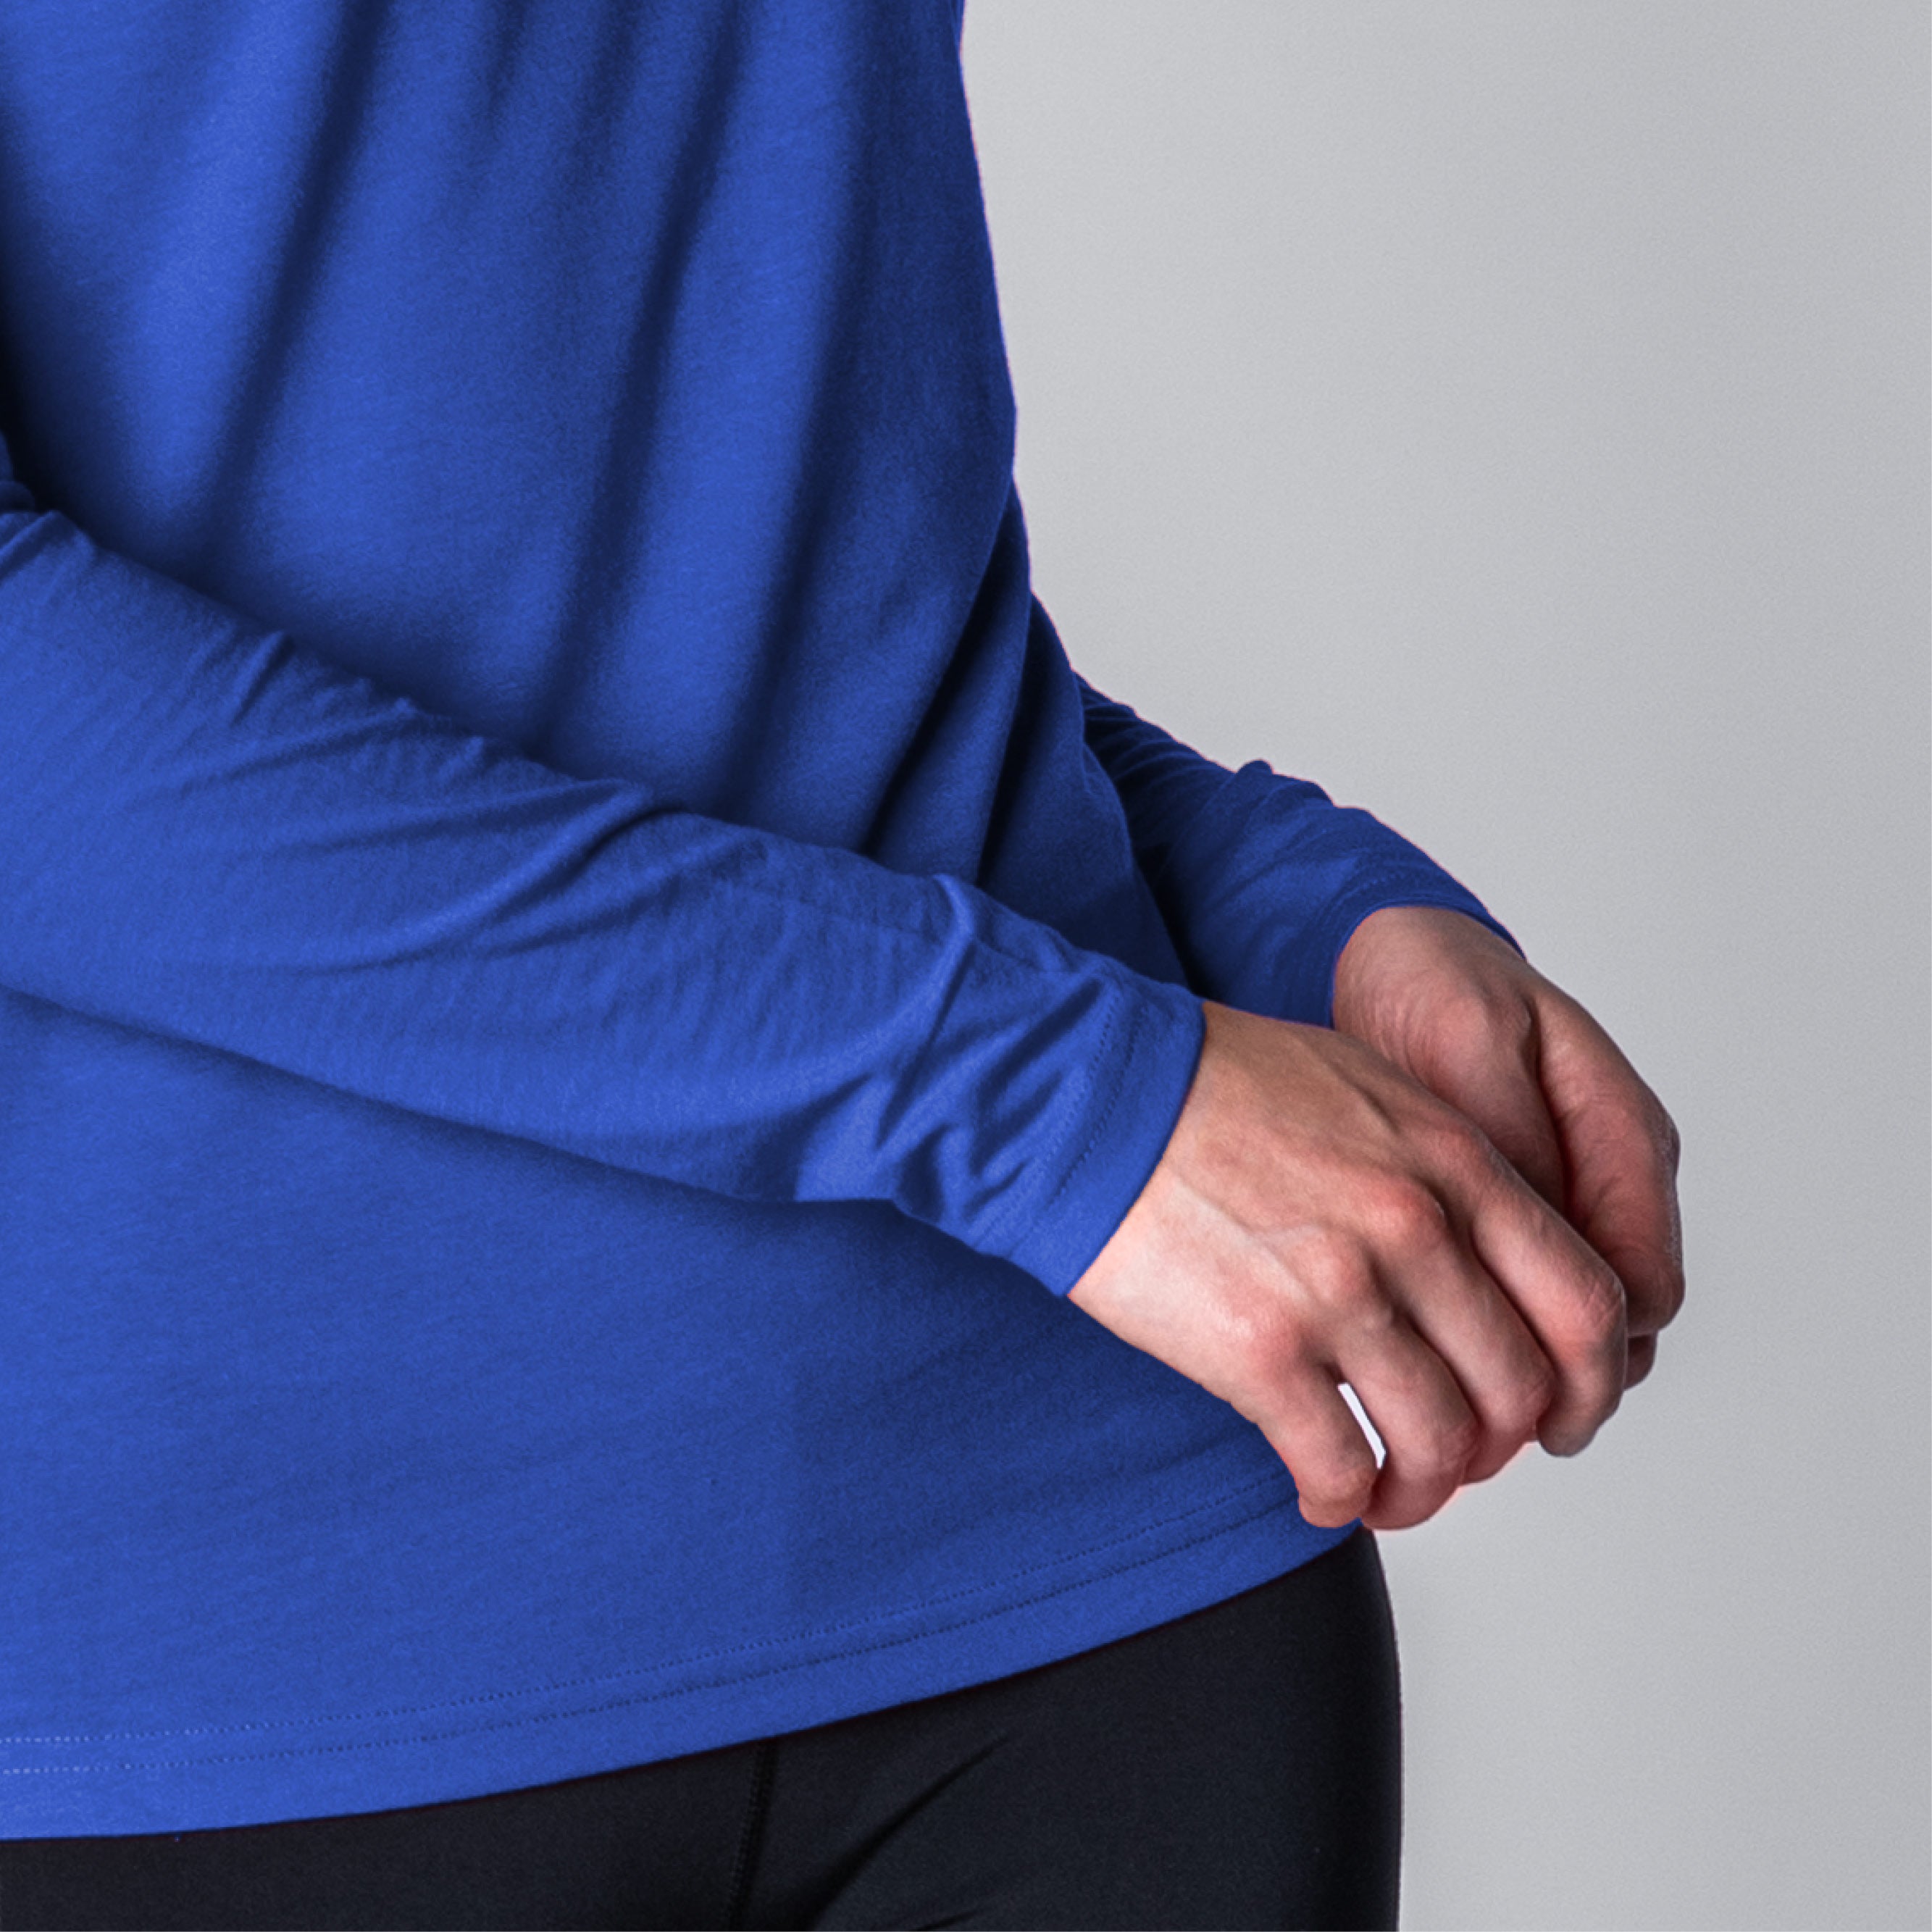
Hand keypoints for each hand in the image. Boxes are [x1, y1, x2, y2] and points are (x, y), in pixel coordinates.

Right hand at [1068, 1000, 1633, 1530]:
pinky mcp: (1258, 1350)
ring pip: (1441, 1443)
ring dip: (1423, 1489)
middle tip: (1459, 1459)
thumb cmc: (1211, 1084)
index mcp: (1453, 1163)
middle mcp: (1414, 1230)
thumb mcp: (1364, 1089)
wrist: (1092, 1094)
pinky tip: (1322, 1494)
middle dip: (1499, 1447)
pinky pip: (1339, 1467)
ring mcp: (1339, 1293)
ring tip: (1389, 1492)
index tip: (1560, 1416)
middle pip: (1520, 1389)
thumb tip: (1484, 1245)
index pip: (1585, 1301)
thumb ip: (1441, 1166)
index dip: (1588, 1384)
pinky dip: (1343, 1502)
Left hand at [1332, 906, 1682, 1388]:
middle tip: (1474, 1432)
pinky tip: (1423, 1356)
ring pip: (1567, 1319)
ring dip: (1520, 1368)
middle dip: (1555, 1383)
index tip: (1523, 1396)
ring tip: (1441, 1407)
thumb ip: (1506, 1137)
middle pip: (1615, 1324)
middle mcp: (1606, 1176)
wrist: (1392, 957)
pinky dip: (1486, 1333)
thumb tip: (1533, 1232)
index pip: (1641, 1283)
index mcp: (1620, 1135)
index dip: (1590, 1355)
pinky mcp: (1512, 1206)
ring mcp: (1563, 1194)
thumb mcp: (1464, 1040)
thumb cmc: (1433, 985)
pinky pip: (1521, 1294)